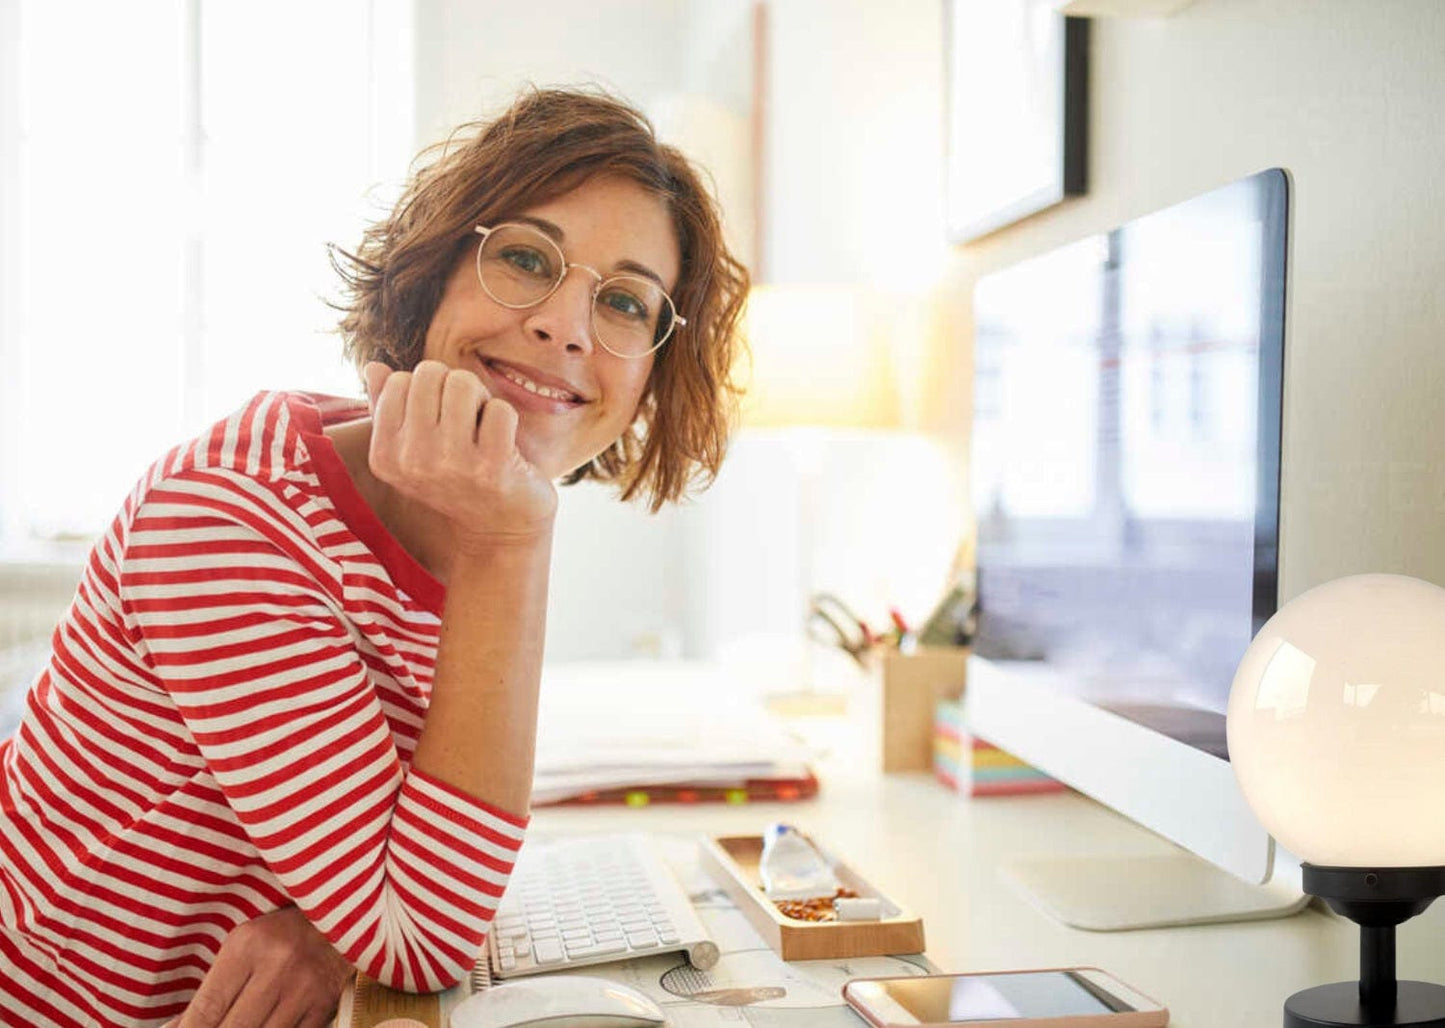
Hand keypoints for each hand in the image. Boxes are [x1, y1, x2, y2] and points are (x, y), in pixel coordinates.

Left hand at [165, 906, 353, 1027]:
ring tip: (240, 1025)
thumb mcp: (240, 950)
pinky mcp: (324, 1005)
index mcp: (248, 945)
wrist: (340, 918)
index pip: (207, 1008)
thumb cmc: (279, 935)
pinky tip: (264, 1025)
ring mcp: (305, 988)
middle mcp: (278, 966)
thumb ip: (210, 993)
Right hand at [363, 360, 557, 552]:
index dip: (426, 390)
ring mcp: (451, 465)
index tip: (438, 419)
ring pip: (463, 383)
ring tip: (482, 428)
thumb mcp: (412, 450)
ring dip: (480, 399)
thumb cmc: (456, 478)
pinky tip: (504, 445)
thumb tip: (373, 366)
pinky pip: (500, 409)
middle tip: (465, 420)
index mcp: (384, 455)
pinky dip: (506, 418)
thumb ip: (387, 407)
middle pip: (431, 374)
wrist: (500, 528)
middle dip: (453, 387)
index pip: (399, 381)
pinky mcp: (492, 468)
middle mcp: (412, 461)